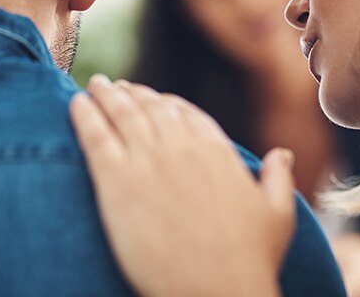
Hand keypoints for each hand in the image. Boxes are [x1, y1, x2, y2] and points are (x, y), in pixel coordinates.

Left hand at [69, 75, 295, 296]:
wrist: (216, 292)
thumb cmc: (252, 258)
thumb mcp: (277, 212)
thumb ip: (278, 177)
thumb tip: (283, 153)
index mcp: (214, 148)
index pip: (183, 112)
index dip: (164, 102)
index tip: (151, 97)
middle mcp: (180, 146)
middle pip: (150, 107)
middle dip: (133, 93)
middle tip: (117, 86)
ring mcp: (147, 160)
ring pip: (121, 114)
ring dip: (107, 95)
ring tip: (96, 84)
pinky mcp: (117, 182)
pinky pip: (96, 137)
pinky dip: (84, 116)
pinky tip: (76, 103)